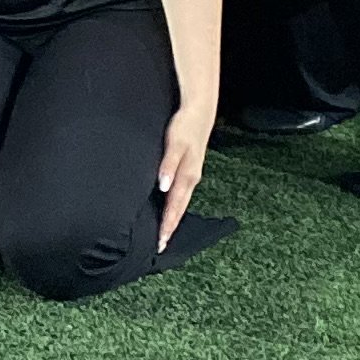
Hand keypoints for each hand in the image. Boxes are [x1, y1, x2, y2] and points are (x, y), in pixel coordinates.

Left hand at [156, 97, 214, 250]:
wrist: (199, 113)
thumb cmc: (184, 128)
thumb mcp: (175, 144)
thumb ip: (168, 165)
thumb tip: (163, 186)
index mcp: (186, 176)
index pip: (174, 206)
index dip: (167, 224)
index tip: (161, 242)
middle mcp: (190, 180)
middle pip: (179, 209)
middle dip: (170, 228)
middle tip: (161, 246)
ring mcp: (191, 176)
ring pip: (181, 203)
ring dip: (172, 219)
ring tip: (164, 234)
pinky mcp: (188, 171)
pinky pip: (181, 194)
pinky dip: (175, 206)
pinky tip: (169, 209)